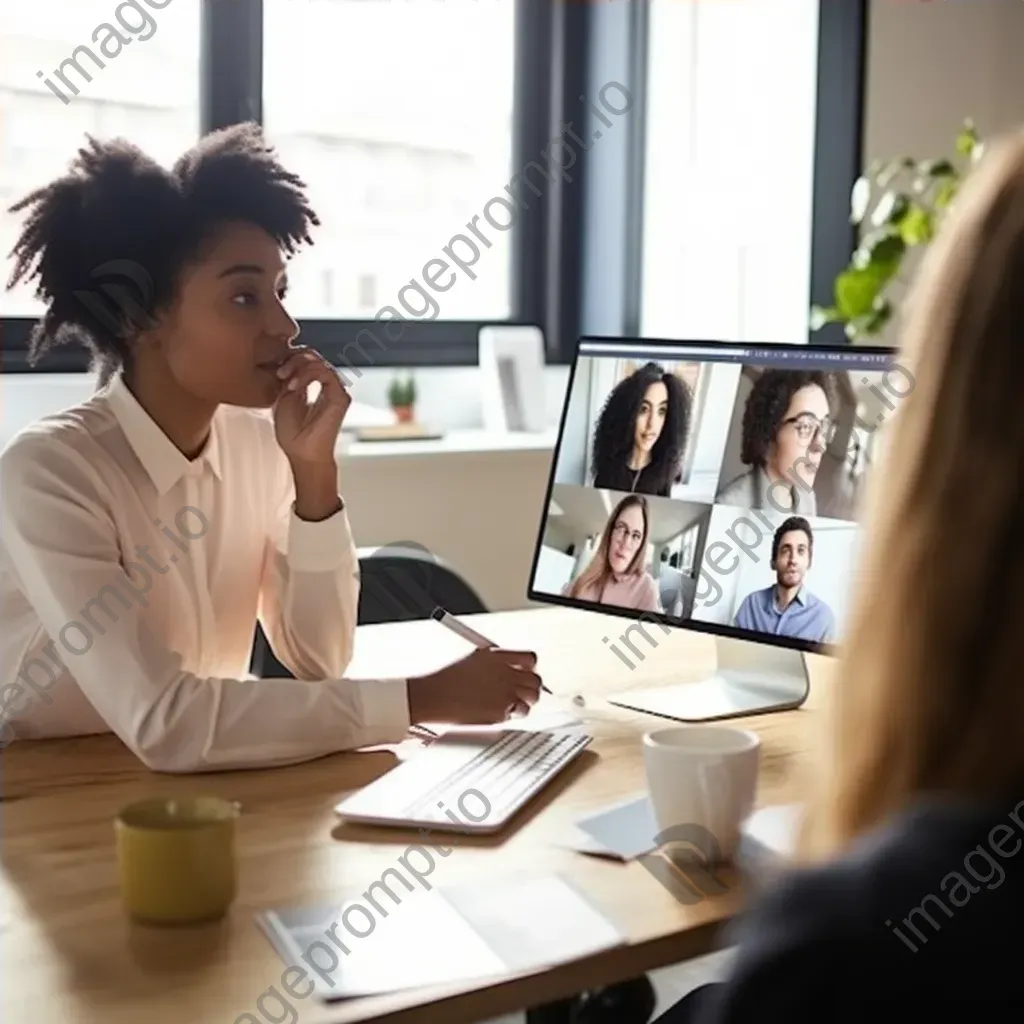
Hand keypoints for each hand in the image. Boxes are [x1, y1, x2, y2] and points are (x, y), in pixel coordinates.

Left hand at [272, 347, 350, 464]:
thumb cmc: (293, 434)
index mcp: (314, 385)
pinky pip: (326, 373)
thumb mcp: (284, 398)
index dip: (291, 359)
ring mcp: (336, 390)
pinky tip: (294, 386)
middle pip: (314, 357)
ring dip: (299, 366)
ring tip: (286, 379)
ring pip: (319, 362)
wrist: (302, 453)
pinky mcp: (340, 397)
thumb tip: (288, 360)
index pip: (307, 360)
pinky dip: (307, 374)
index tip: (276, 370)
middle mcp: (327, 385)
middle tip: (280, 372)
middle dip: (294, 359)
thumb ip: (289, 378)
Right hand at [407, 648, 542, 724]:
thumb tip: (512, 670)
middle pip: (535, 680)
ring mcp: (505, 693)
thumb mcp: (473, 661)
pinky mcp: (501, 712)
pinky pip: (517, 714)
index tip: (526, 672)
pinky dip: (510, 714)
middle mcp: (504, 673)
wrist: (434, 696)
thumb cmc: (448, 679)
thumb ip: (496, 663)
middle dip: (532, 687)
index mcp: (498, 656)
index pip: (530, 659)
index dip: (530, 667)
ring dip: (524, 702)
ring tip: (512, 703)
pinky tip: (497, 712)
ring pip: (531, 699)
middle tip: (524, 692)